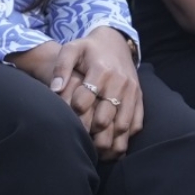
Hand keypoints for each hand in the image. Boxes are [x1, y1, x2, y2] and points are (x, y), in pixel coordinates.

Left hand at [49, 28, 143, 158]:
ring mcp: (132, 92)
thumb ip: (61, 68)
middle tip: (79, 142)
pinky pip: (136, 124)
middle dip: (90, 132)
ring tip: (95, 153)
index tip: (67, 119)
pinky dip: (125, 139)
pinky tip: (112, 148)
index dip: (74, 112)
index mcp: (101, 70)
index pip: (85, 99)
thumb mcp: (72, 48)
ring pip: (123, 126)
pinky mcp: (140, 99)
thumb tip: (54, 90)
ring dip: (109, 143)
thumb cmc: (88, 48)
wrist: (115, 42)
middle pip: (105, 117)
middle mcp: (120, 82)